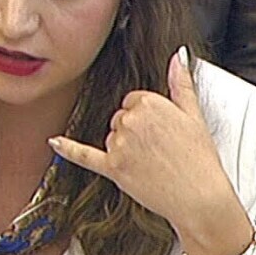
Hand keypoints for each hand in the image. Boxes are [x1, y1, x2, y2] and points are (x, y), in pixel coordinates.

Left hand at [49, 48, 251, 254]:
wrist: (200, 198)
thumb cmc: (200, 159)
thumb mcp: (194, 114)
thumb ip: (181, 82)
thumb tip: (178, 56)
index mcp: (150, 102)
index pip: (134, 101)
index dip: (148, 118)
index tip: (161, 132)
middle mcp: (130, 120)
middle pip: (120, 119)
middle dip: (135, 133)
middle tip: (160, 150)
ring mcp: (119, 144)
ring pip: (111, 138)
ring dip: (126, 149)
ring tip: (153, 163)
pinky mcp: (112, 168)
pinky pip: (83, 155)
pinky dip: (67, 149)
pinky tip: (54, 142)